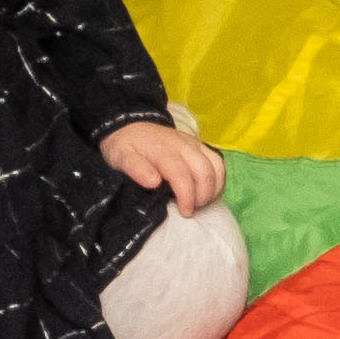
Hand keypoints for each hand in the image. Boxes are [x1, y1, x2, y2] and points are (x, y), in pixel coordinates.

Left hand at [100, 114, 226, 213]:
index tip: (184, 212)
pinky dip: (217, 181)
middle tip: (190, 210)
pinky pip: (218, 164)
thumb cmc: (126, 147)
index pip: (182, 175)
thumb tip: (153, 182)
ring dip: (212, 190)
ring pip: (216, 168)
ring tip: (199, 202)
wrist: (132, 126)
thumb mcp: (120, 157)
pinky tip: (206, 192)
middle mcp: (183, 145)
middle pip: (205, 172)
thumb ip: (135, 168)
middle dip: (202, 197)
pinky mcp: (201, 146)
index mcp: (163, 150)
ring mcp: (194, 144)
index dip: (187, 197)